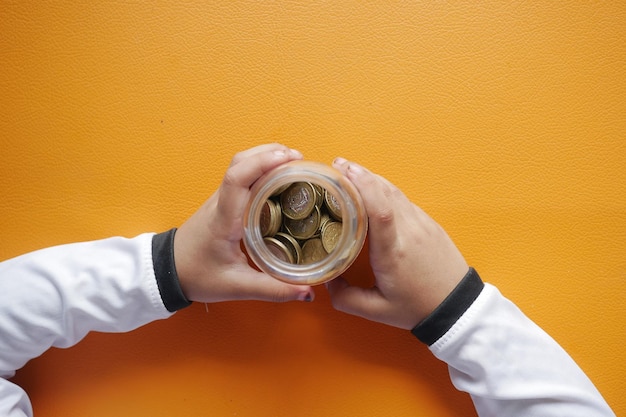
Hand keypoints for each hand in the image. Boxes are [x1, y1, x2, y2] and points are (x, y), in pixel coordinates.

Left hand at [174, 143, 314, 302]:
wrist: (167, 272)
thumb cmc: (197, 276)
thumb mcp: (237, 287)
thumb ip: (273, 290)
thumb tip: (308, 292)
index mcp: (223, 219)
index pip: (238, 178)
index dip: (263, 162)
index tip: (289, 158)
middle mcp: (220, 202)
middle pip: (241, 161)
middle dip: (271, 153)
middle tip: (301, 159)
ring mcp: (219, 199)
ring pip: (240, 164)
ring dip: (265, 157)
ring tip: (294, 163)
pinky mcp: (222, 202)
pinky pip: (241, 176)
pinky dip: (260, 168)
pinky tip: (278, 177)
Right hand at [326, 158, 467, 328]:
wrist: (458, 306)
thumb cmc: (417, 308)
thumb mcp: (376, 311)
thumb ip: (345, 297)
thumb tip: (325, 279)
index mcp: (393, 253)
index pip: (380, 212)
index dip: (363, 188)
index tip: (343, 174)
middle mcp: (409, 232)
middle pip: (385, 192)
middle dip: (360, 175)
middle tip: (336, 165)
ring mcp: (422, 224)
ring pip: (394, 191)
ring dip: (372, 178)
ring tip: (349, 170)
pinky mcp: (428, 223)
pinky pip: (403, 199)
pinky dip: (384, 188)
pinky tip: (372, 187)